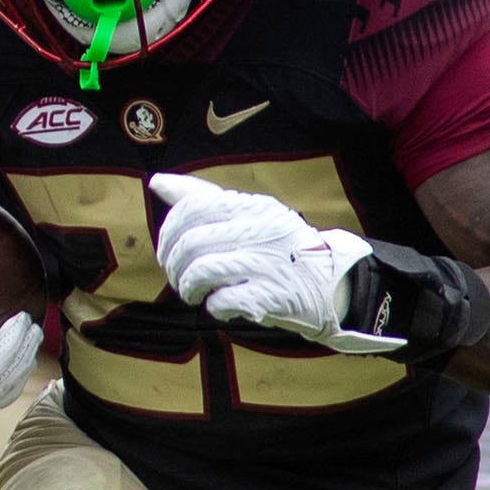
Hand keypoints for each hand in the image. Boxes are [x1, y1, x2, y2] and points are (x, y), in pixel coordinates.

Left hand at [150, 171, 401, 353]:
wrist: (332, 281)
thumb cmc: (281, 248)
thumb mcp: (250, 213)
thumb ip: (204, 197)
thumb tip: (157, 182)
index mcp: (251, 205)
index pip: (192, 208)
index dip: (168, 232)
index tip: (168, 250)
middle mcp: (259, 229)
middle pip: (191, 243)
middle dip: (174, 266)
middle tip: (179, 279)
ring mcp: (266, 262)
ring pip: (202, 271)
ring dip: (188, 288)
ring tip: (194, 294)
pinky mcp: (272, 295)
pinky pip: (224, 301)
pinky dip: (214, 307)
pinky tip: (220, 307)